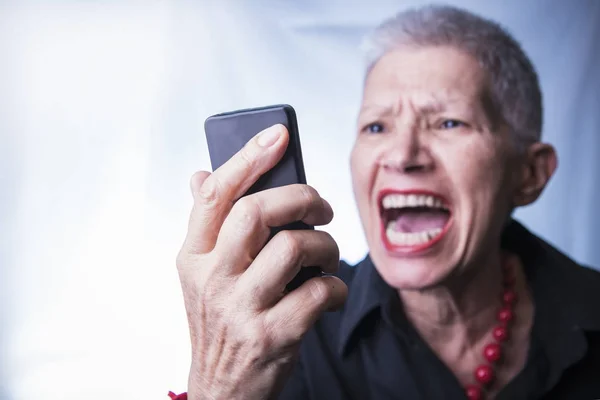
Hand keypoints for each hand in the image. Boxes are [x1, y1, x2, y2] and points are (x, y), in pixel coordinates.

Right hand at [176, 124, 347, 399]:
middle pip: (257, 212)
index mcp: (193, 256)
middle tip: (320, 206)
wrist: (222, 392)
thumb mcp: (202, 275)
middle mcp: (211, 278)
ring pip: (294, 248)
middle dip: (301, 197)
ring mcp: (240, 308)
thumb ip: (208, 225)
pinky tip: (331, 293)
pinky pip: (318, 293)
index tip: (279, 133)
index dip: (247, 158)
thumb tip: (200, 173)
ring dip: (325, 245)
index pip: (214, 194)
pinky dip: (336, 287)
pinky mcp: (271, 336)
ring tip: (328, 253)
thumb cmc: (221, 323)